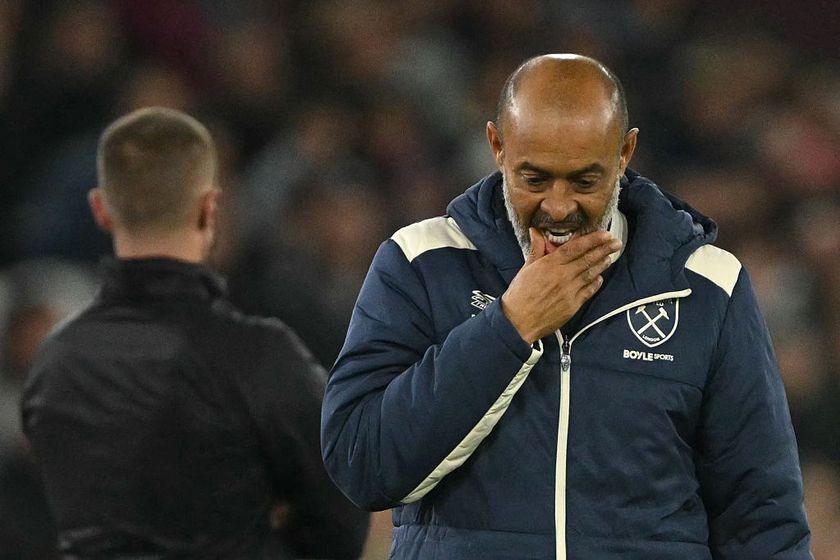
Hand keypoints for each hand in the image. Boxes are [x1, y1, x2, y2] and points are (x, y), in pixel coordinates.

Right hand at [500, 228, 620, 343]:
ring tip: (610, 257)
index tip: (604, 234)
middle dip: (604, 249)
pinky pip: (588, 291)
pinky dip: (596, 283)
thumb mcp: (526, 268)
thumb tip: (536, 231)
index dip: (593, 239)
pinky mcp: (573, 305)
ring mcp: (570, 290)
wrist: (518, 321)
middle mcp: (563, 275)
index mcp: (550, 264)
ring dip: (602, 264)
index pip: (576, 247)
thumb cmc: (520, 294)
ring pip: (591, 273)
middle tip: (616, 242)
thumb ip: (536, 249)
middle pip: (588, 259)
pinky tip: (600, 278)